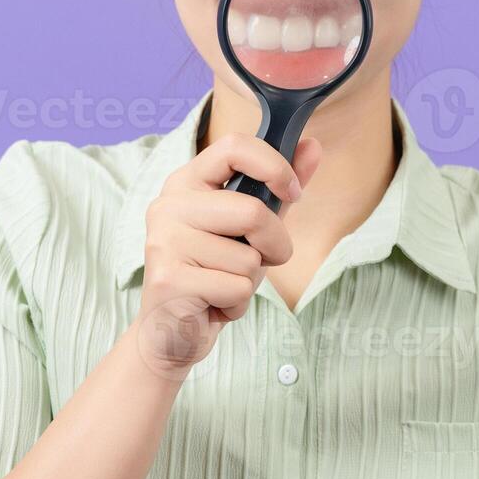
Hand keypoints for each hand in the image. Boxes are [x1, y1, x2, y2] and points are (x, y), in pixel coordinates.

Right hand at [133, 132, 324, 374]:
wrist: (172, 332)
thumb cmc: (214, 273)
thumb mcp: (252, 228)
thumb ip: (278, 188)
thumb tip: (313, 146)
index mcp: (187, 182)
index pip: (234, 146)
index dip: (274, 166)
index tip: (291, 191)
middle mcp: (169, 205)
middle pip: (252, 212)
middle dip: (274, 245)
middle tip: (258, 261)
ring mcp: (164, 241)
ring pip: (247, 258)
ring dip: (250, 281)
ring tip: (223, 285)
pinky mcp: (168, 279)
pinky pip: (235, 288)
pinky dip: (238, 304)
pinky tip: (213, 304)